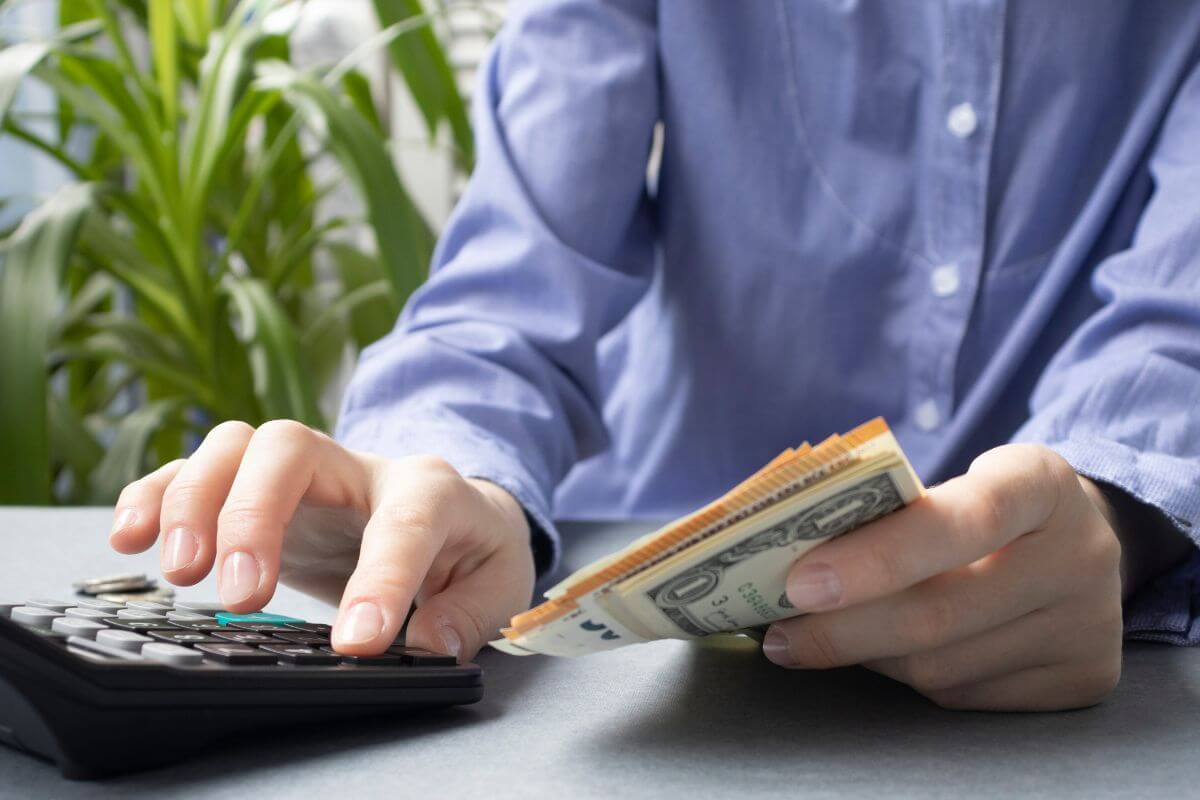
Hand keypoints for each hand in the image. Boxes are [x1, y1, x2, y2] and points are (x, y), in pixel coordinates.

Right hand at [108, 420, 534, 659]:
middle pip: (291, 448)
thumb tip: (423, 643)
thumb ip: (470, 613)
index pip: (404, 521)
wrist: (455, 514)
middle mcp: (357, 467)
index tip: (355, 643)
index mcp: (430, 489)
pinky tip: (131, 536)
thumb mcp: (501, 586)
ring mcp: (303, 473)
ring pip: (235, 446)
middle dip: (255, 515)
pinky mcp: (259, 490)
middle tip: (240, 596)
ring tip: (181, 571)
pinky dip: (157, 495)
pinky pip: (196, 470)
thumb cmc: (474, 550)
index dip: (380, 579)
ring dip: (196, 502)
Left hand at [762, 444, 1123, 710]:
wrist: (1083, 539)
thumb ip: (890, 510)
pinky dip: (906, 677)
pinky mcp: (1083, 679)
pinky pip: (963, 695)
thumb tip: (786, 561)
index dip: (878, 555)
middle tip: (780, 632)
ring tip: (813, 640)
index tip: (800, 581)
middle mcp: (1081, 554)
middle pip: (941, 611)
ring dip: (866, 656)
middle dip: (844, 628)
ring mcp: (1088, 625)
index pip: (964, 519)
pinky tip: (875, 654)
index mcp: (1043, 482)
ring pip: (943, 666)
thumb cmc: (985, 503)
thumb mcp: (956, 478)